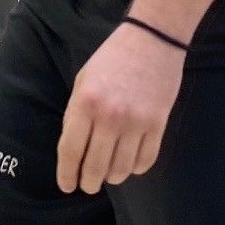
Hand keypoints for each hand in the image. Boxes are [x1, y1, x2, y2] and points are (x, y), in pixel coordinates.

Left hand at [56, 23, 184, 193]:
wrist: (153, 38)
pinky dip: (135, 168)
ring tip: (109, 173)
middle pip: (95, 167)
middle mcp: (109, 116)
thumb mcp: (83, 80)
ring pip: (121, 169)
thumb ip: (76, 113)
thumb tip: (74, 150)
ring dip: (113, 177)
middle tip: (88, 185)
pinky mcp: (158, 124)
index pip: (71, 151)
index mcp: (85, 103)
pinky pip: (145, 160)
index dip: (66, 174)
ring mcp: (136, 122)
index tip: (67, 186)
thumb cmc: (112, 57)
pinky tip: (130, 163)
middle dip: (89, 182)